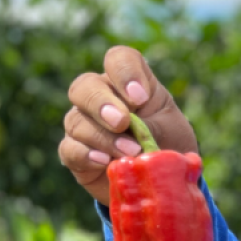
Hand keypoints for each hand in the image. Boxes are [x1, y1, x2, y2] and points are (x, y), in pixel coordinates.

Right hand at [59, 45, 198, 206]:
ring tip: (130, 152)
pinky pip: (69, 149)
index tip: (140, 97)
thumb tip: (127, 132)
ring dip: (103, 137)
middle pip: (85, 85)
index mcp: (130, 83)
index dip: (125, 72)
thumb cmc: (170, 145)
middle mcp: (102, 97)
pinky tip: (105, 162)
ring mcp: (84, 125)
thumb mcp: (171, 130)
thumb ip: (151, 125)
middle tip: (122, 122)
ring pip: (76, 120)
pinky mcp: (75, 154)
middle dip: (101, 103)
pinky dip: (86, 155)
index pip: (118, 59)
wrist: (164, 181)